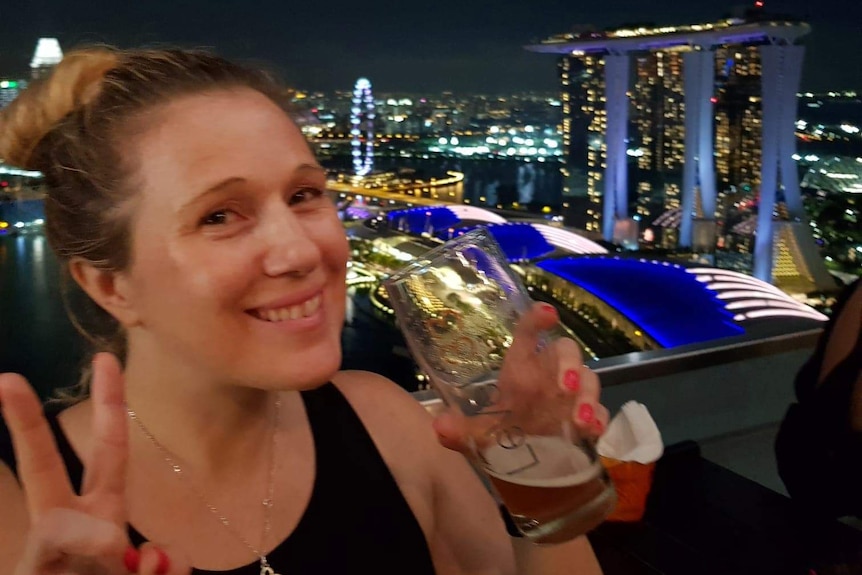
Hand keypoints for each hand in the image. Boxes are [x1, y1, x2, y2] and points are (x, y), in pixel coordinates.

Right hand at [0, 353, 188, 574]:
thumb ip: (162, 568)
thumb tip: (162, 558)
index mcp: (99, 517)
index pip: (106, 452)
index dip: (108, 406)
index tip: (106, 359)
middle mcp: (68, 533)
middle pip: (43, 472)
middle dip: (25, 428)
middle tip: (6, 379)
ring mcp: (45, 559)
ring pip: (56, 534)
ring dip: (92, 543)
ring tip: (111, 556)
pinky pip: (80, 565)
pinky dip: (134, 572)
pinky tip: (137, 570)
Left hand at [432, 301, 608, 452]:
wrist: (526, 469)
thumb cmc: (502, 437)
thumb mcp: (477, 437)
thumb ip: (459, 431)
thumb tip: (439, 427)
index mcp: (520, 369)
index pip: (528, 335)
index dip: (537, 320)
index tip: (548, 314)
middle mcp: (547, 377)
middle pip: (566, 351)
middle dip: (570, 364)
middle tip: (566, 385)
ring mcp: (571, 398)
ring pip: (589, 380)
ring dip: (587, 397)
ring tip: (580, 420)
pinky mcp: (587, 421)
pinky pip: (601, 413)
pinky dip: (599, 421)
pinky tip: (592, 433)